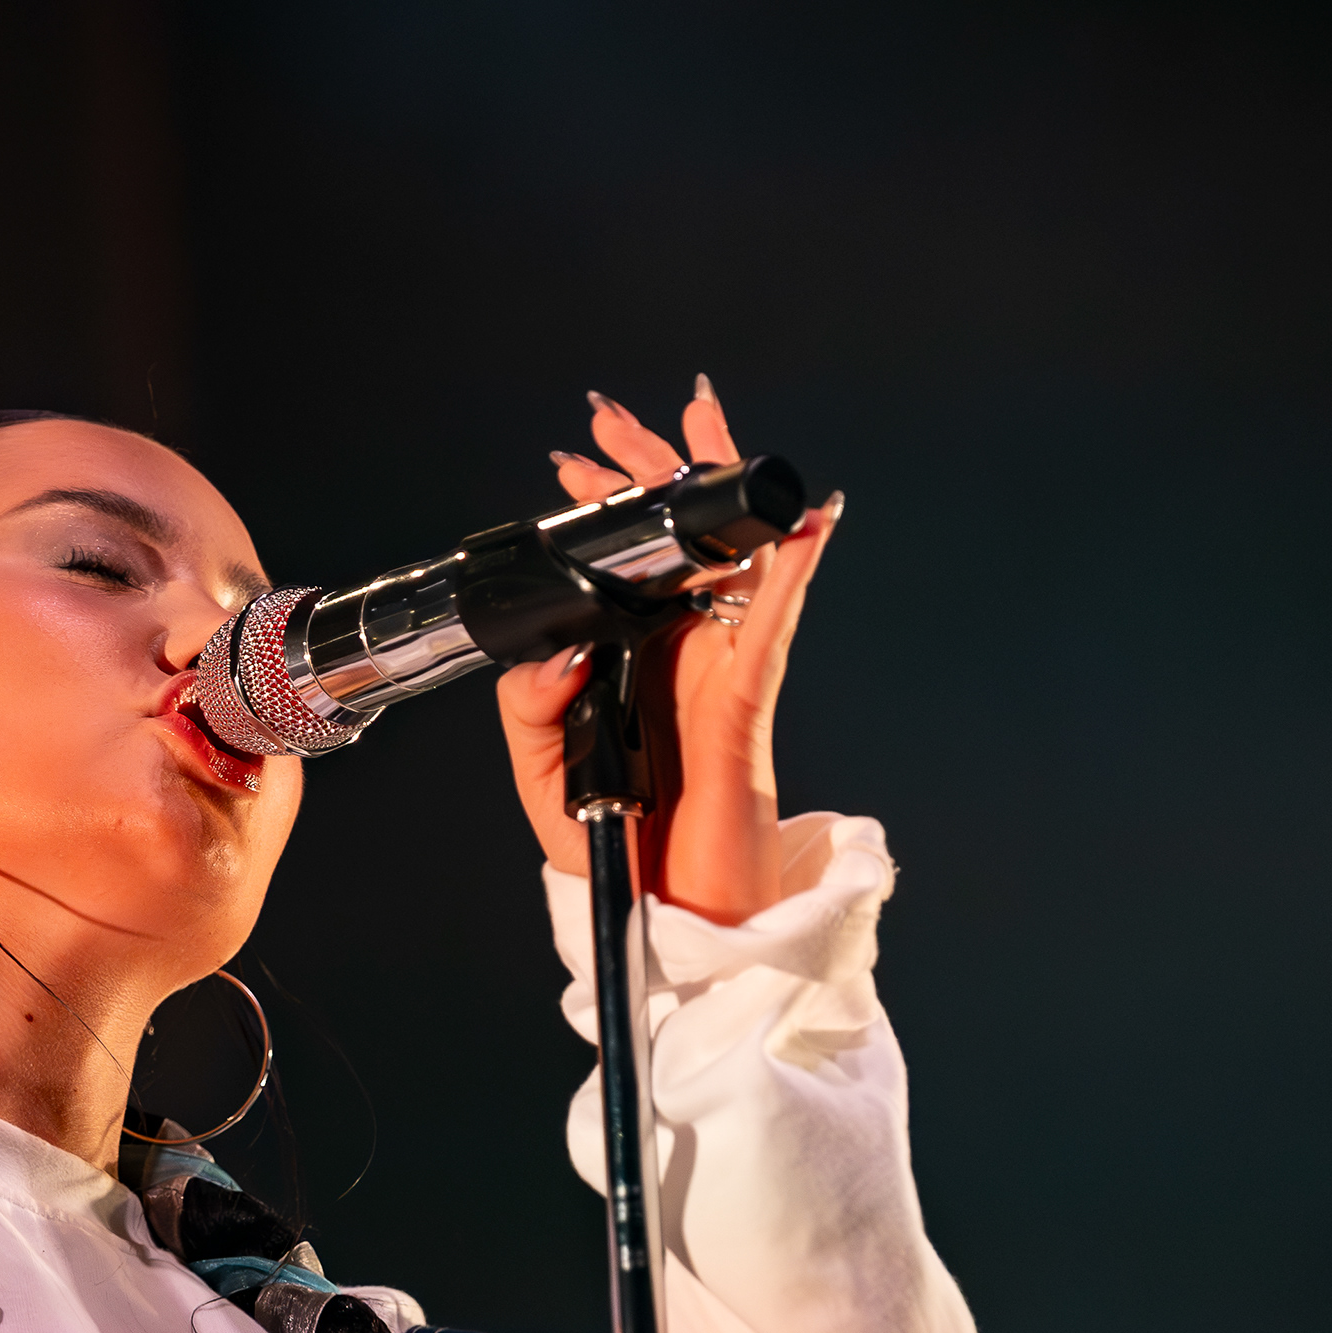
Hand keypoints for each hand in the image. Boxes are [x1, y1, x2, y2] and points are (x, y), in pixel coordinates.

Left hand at [494, 379, 844, 922]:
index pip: (626, 564)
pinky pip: (771, 627)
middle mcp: (683, 652)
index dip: (609, 506)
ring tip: (703, 424)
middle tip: (622, 418)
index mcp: (635, 658)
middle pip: (681, 540)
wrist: (670, 914)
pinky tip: (801, 528)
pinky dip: (790, 575)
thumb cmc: (621, 845)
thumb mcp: (545, 769)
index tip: (579, 460)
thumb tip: (554, 649)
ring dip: (722, 490)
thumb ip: (530, 703)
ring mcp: (722, 670)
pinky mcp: (746, 703)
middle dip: (657, 468)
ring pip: (735, 561)